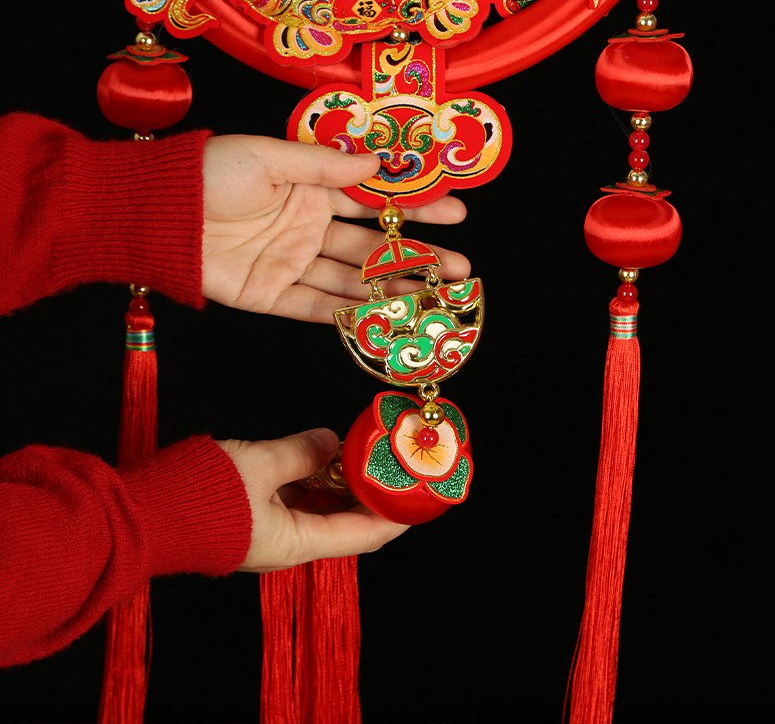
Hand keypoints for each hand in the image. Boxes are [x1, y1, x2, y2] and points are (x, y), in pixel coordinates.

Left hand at [202, 135, 469, 322]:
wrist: (157, 212)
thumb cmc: (210, 173)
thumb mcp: (270, 157)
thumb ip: (324, 166)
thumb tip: (377, 163)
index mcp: (310, 191)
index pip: (374, 202)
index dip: (414, 207)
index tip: (456, 210)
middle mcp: (308, 229)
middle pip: (372, 248)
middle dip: (418, 257)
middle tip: (461, 268)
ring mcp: (292, 264)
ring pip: (352, 281)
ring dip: (393, 289)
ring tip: (434, 295)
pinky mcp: (271, 296)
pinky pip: (315, 308)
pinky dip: (348, 314)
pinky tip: (384, 317)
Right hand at [217, 429, 407, 571]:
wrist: (142, 514)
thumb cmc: (199, 496)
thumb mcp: (260, 463)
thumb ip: (302, 451)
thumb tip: (331, 441)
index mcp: (297, 543)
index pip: (364, 535)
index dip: (395, 515)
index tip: (419, 495)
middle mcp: (287, 545)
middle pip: (345, 524)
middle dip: (370, 495)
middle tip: (391, 466)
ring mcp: (268, 534)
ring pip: (319, 511)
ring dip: (340, 485)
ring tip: (359, 454)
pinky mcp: (251, 520)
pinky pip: (294, 502)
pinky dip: (312, 481)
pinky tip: (320, 456)